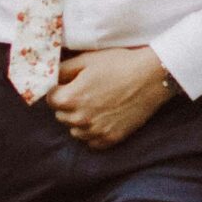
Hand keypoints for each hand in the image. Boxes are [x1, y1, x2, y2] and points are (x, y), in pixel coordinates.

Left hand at [48, 46, 174, 150]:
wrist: (151, 77)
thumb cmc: (119, 64)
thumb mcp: (87, 60)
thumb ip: (62, 70)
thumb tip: (50, 77)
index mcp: (71, 98)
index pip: (50, 100)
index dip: (58, 90)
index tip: (70, 84)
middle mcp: (80, 119)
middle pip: (61, 116)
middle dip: (67, 105)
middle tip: (85, 92)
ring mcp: (95, 131)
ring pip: (75, 130)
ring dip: (79, 120)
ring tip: (96, 105)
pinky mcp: (111, 139)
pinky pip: (91, 142)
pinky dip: (93, 133)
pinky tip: (103, 118)